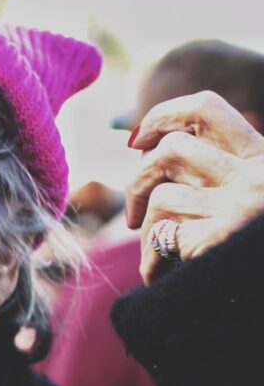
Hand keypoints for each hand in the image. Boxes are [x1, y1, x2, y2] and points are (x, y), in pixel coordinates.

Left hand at [125, 91, 263, 283]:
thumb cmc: (248, 252)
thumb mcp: (250, 197)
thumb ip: (214, 169)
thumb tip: (141, 143)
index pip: (206, 109)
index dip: (162, 116)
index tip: (137, 140)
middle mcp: (258, 176)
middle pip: (170, 151)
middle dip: (138, 182)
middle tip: (134, 216)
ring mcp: (242, 206)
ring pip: (161, 196)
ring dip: (147, 228)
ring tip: (157, 253)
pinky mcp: (221, 238)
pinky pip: (159, 236)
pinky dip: (150, 259)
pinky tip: (159, 276)